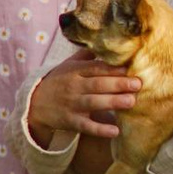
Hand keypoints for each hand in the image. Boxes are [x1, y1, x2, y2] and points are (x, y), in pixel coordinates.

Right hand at [25, 55, 139, 147]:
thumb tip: (107, 41)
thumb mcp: (67, 65)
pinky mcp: (71, 122)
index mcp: (74, 71)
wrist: (35, 104)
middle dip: (118, 84)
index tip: (130, 69)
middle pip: (97, 84)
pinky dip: (100, 130)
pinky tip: (115, 131)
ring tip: (131, 101)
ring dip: (113, 102)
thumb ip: (86, 55)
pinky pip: (86, 127)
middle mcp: (73, 86)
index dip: (112, 68)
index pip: (94, 68)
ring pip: (93, 103)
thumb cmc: (59, 82)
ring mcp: (72, 105)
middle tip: (137, 84)